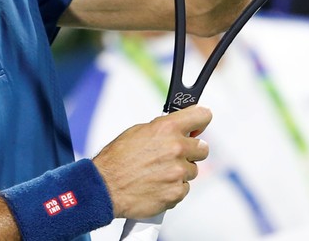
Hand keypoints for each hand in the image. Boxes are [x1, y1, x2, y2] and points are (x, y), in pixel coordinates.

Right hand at [92, 105, 211, 218]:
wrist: (106, 187)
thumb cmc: (117, 160)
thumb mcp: (138, 131)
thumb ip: (163, 129)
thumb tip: (177, 129)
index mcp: (167, 128)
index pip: (202, 116)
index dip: (200, 121)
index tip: (199, 124)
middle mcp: (176, 148)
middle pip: (202, 148)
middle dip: (191, 151)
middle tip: (176, 154)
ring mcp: (178, 172)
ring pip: (192, 170)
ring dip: (180, 171)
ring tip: (159, 172)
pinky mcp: (177, 192)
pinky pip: (184, 188)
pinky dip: (173, 188)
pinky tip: (157, 184)